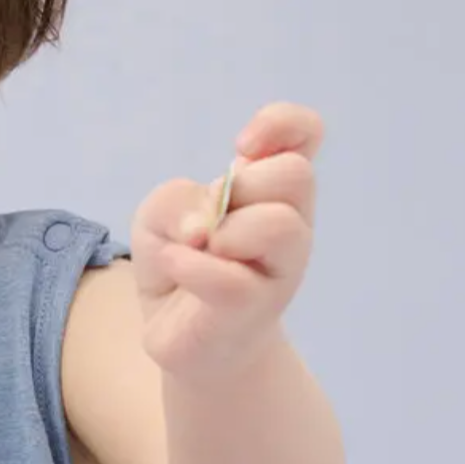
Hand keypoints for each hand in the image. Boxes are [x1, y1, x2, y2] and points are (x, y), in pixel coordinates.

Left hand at [129, 102, 322, 382]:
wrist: (180, 338)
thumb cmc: (179, 265)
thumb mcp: (158, 218)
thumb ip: (176, 199)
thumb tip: (203, 227)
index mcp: (270, 191)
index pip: (306, 135)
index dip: (283, 124)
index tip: (240, 148)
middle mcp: (290, 225)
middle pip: (295, 175)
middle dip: (241, 187)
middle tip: (211, 221)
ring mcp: (281, 270)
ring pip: (280, 225)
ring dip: (224, 232)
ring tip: (201, 250)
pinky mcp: (254, 309)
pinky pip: (231, 279)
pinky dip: (191, 268)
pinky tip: (176, 270)